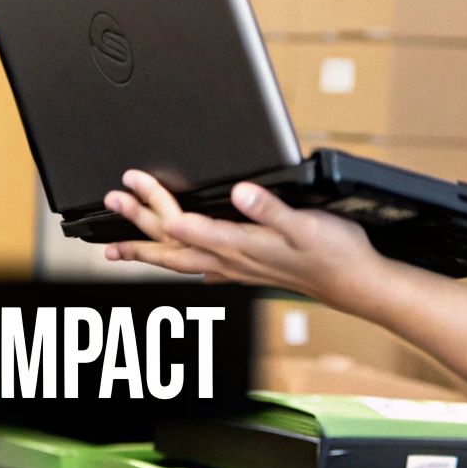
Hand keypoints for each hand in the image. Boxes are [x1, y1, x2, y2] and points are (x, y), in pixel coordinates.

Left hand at [103, 170, 388, 308]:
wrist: (355, 284)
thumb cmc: (334, 253)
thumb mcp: (305, 224)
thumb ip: (269, 209)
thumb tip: (240, 192)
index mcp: (240, 244)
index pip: (186, 223)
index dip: (157, 201)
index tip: (134, 183)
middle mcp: (231, 260)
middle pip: (171, 243)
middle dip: (137, 223)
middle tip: (111, 202)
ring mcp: (236, 269)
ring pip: (178, 261)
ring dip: (145, 251)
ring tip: (114, 248)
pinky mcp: (246, 272)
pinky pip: (198, 270)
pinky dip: (176, 264)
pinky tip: (173, 266)